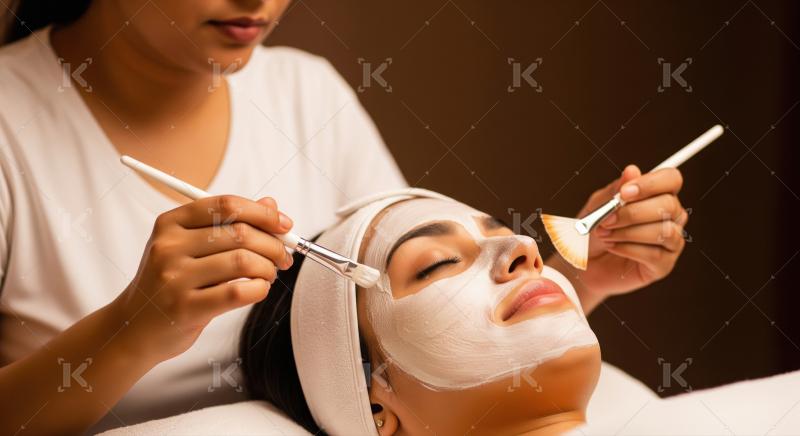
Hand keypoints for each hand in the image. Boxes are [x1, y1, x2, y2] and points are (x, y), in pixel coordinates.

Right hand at [110, 195, 293, 362]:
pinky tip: (259, 290)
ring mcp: (174, 278)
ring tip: (269, 275)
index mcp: (170, 223)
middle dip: (273, 244)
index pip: (226, 206)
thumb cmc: (169, 283)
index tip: (284, 225)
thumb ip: (229, 224)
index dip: (263, 213)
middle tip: (282, 257)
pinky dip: (260, 289)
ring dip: (268, 268)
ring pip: (243, 262)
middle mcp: (169, 246)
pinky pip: (238, 293)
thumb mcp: (190, 247)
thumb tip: (271, 205)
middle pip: (240, 233)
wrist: (134, 327)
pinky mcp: (185, 308)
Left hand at [549, 165, 688, 313]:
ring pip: (663, 231)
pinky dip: (628, 249)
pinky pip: (654, 254)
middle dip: (632, 213)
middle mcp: (670, 216)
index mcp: (657, 194)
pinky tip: (612, 247)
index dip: (651, 184)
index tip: (624, 193)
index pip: (671, 179)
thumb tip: (632, 170)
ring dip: (628, 232)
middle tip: (606, 219)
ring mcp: (670, 241)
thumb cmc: (594, 229)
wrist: (582, 263)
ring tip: (604, 234)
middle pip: (669, 205)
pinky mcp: (664, 265)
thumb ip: (615, 191)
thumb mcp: (598, 205)